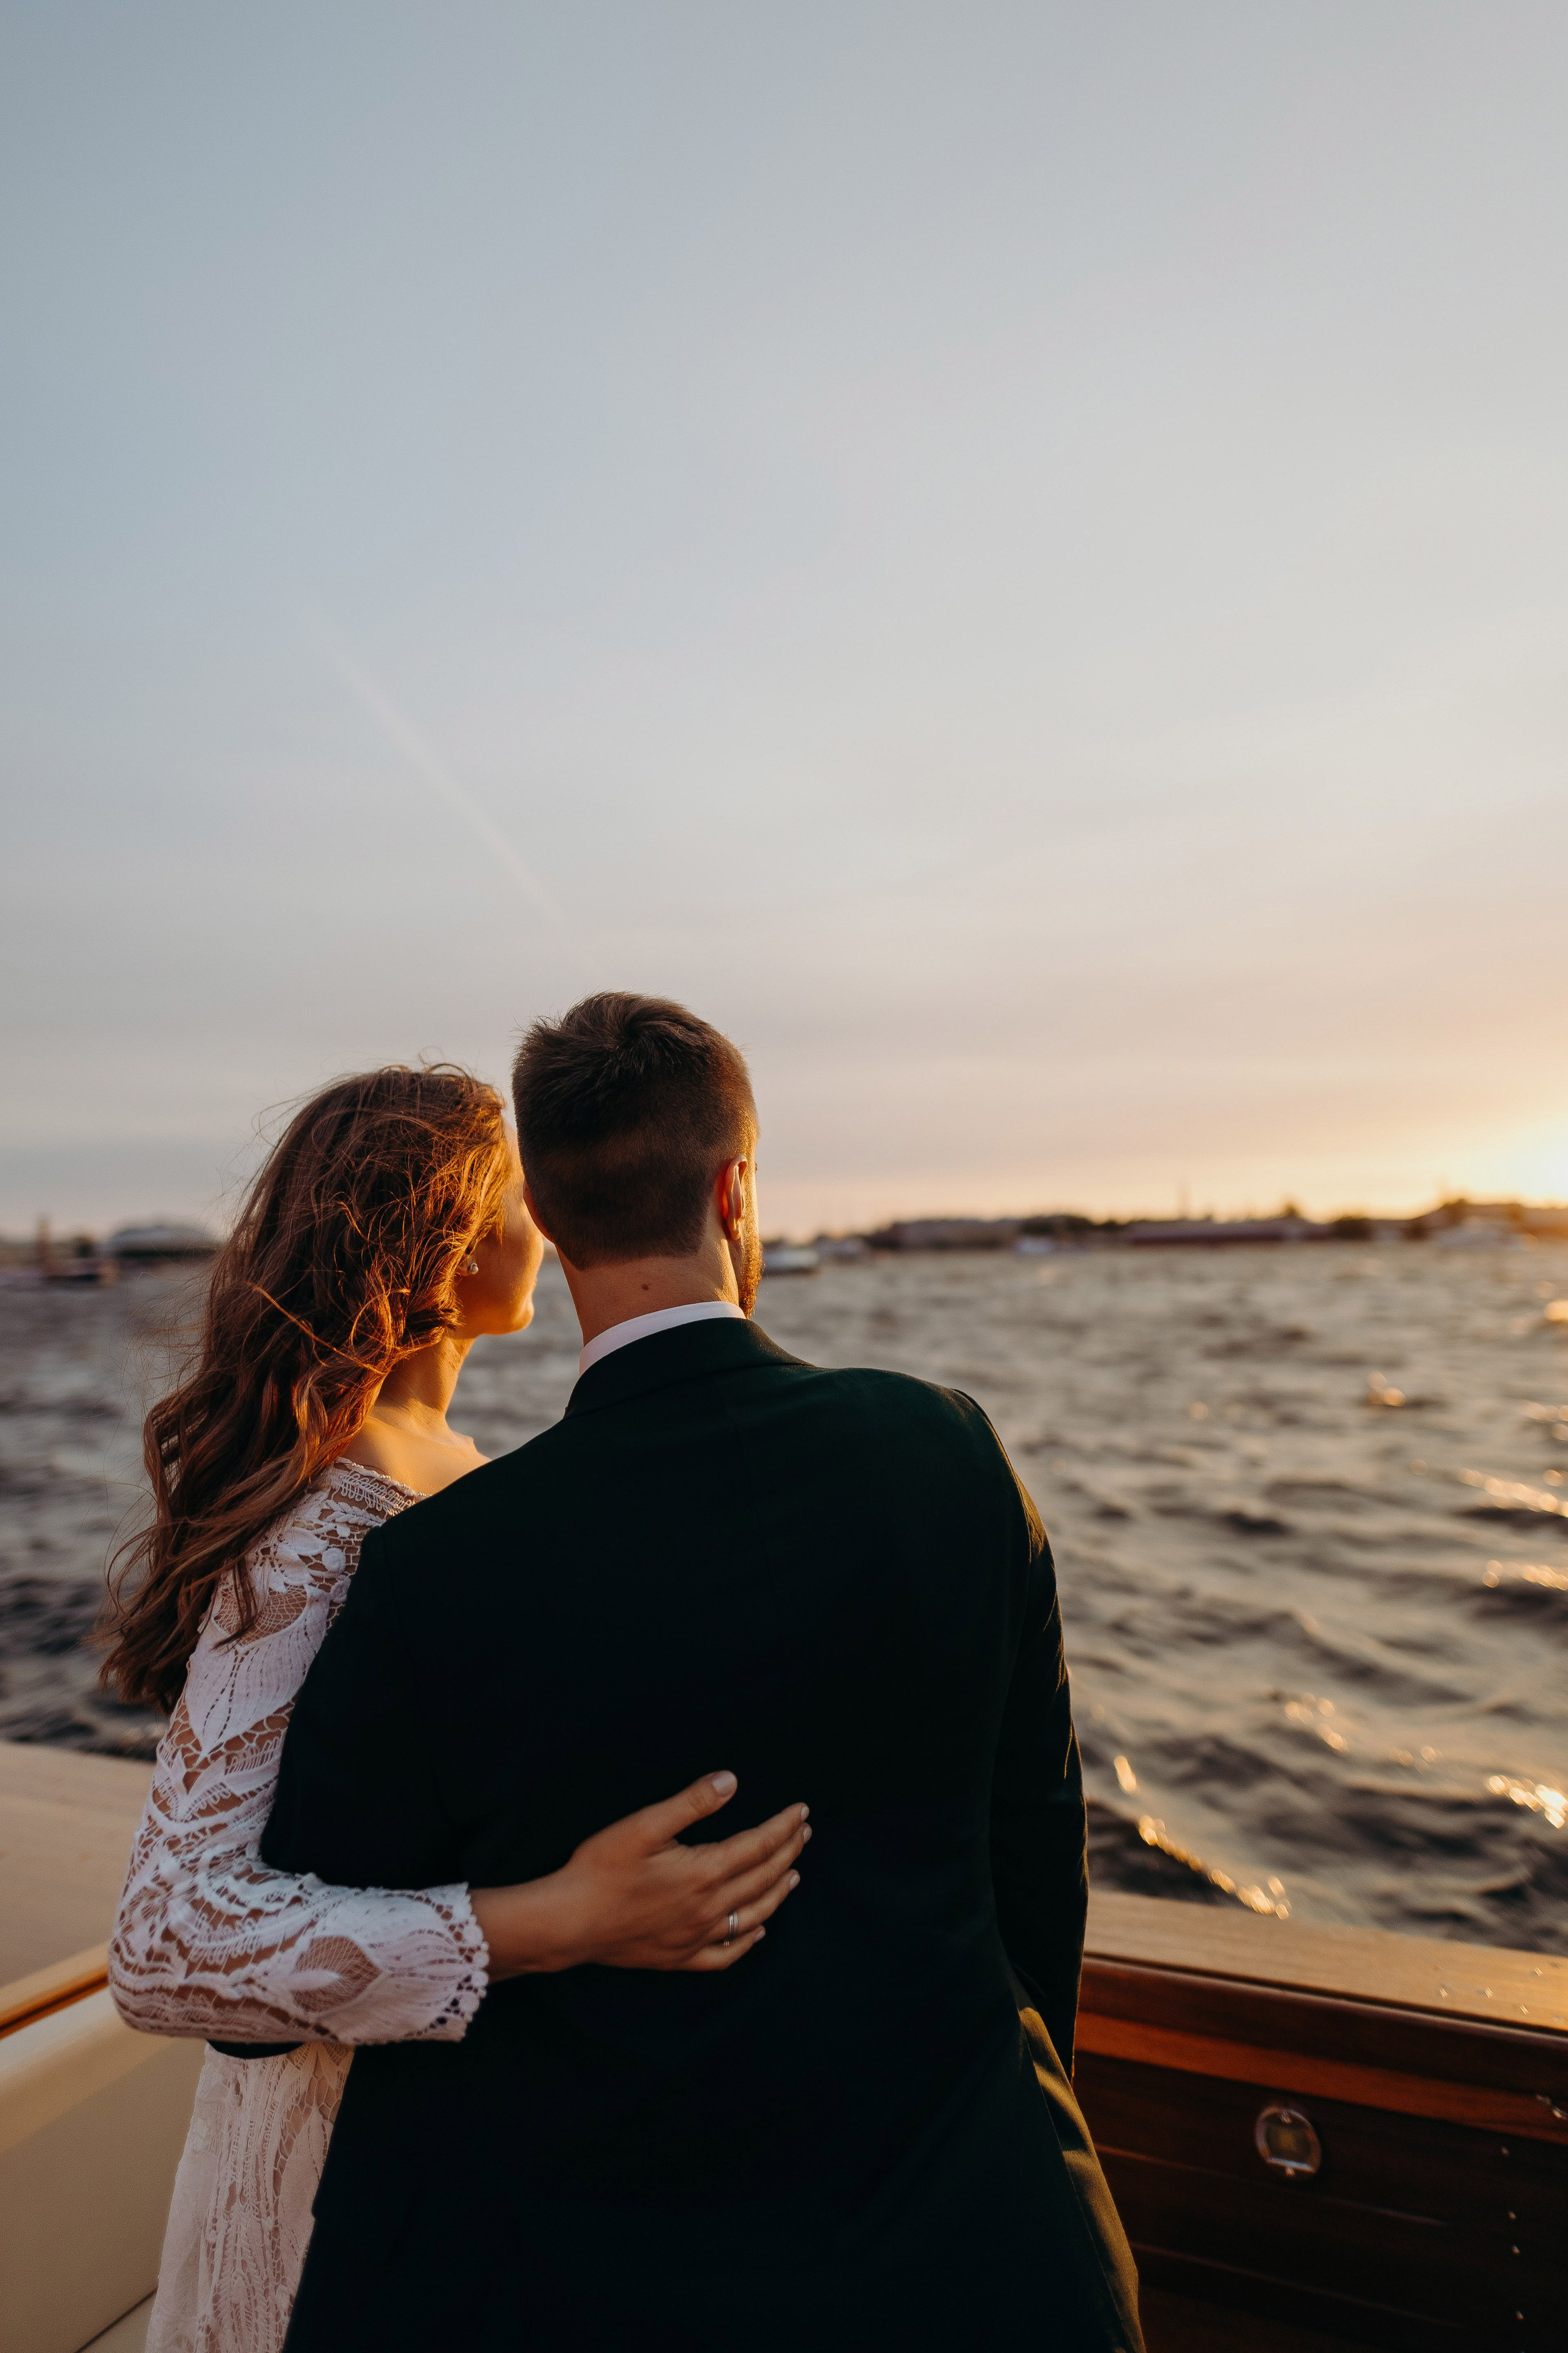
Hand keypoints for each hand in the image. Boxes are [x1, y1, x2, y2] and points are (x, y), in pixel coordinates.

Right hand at [471, 1772, 809, 1979]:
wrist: (568, 1921)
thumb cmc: (600, 1868)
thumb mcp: (644, 1825)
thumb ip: (692, 1802)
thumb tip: (731, 1781)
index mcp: (704, 1872)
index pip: (759, 1846)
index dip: (783, 1827)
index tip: (802, 1811)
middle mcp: (709, 1909)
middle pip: (763, 1878)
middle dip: (788, 1852)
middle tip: (804, 1833)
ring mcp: (696, 1937)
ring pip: (753, 1916)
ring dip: (777, 1892)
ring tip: (793, 1875)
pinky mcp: (679, 1958)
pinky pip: (726, 1954)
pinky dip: (749, 1941)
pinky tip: (758, 1931)